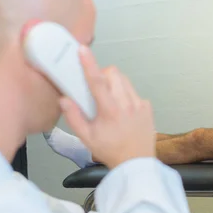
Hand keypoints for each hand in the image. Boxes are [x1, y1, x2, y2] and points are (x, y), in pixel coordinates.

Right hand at [60, 46, 155, 168]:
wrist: (136, 163)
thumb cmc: (110, 151)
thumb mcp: (87, 138)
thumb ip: (73, 117)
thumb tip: (64, 99)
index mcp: (110, 110)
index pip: (97, 81)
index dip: (89, 64)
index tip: (83, 50)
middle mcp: (127, 103)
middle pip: (114, 74)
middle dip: (103, 74)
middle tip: (95, 88)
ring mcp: (140, 104)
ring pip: (125, 81)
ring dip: (115, 84)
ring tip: (108, 100)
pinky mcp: (147, 107)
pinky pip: (134, 93)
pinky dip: (126, 95)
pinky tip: (122, 111)